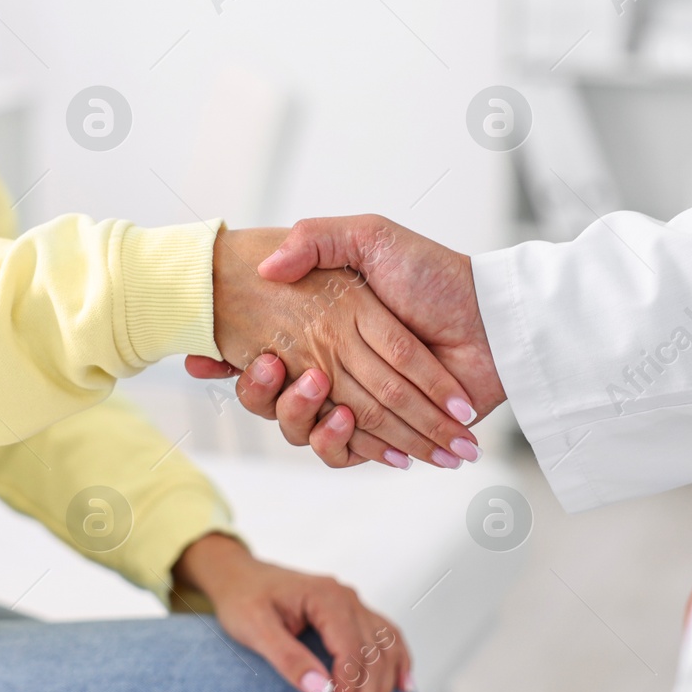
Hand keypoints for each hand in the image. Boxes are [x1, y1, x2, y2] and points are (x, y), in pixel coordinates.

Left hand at [173, 533, 411, 691]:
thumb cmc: (243, 600)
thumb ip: (287, 658)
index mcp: (327, 597)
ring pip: (385, 651)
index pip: (351, 653)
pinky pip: (387, 638)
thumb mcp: (254, 629)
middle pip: (373, 657)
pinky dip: (398, 664)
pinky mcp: (354, 614)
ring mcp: (355, 604)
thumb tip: (321, 691)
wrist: (239, 576)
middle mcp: (349, 598)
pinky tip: (403, 688)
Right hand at [210, 226, 477, 466]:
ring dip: (298, 415)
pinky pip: (343, 455)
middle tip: (268, 365)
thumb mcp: (370, 236)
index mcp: (319, 327)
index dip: (225, 357)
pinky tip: (347, 422)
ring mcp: (356, 405)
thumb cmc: (434, 275)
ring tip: (318, 389)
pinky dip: (341, 444)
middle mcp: (331, 369)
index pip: (256, 350)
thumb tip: (265, 266)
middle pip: (269, 396)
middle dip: (257, 388)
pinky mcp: (383, 437)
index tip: (202, 357)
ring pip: (299, 430)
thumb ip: (315, 239)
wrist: (490, 321)